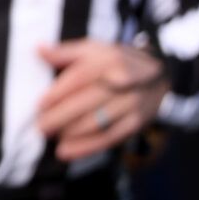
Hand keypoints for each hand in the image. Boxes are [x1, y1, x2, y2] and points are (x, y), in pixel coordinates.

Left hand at [35, 39, 167, 161]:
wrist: (159, 75)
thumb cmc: (115, 61)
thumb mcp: (93, 48)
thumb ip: (65, 52)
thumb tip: (39, 50)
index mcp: (109, 61)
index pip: (80, 78)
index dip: (59, 93)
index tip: (40, 105)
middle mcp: (124, 83)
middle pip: (88, 103)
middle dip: (61, 117)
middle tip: (41, 126)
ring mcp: (132, 105)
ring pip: (98, 123)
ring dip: (71, 133)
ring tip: (51, 136)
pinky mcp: (136, 123)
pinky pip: (109, 138)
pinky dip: (86, 147)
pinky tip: (66, 151)